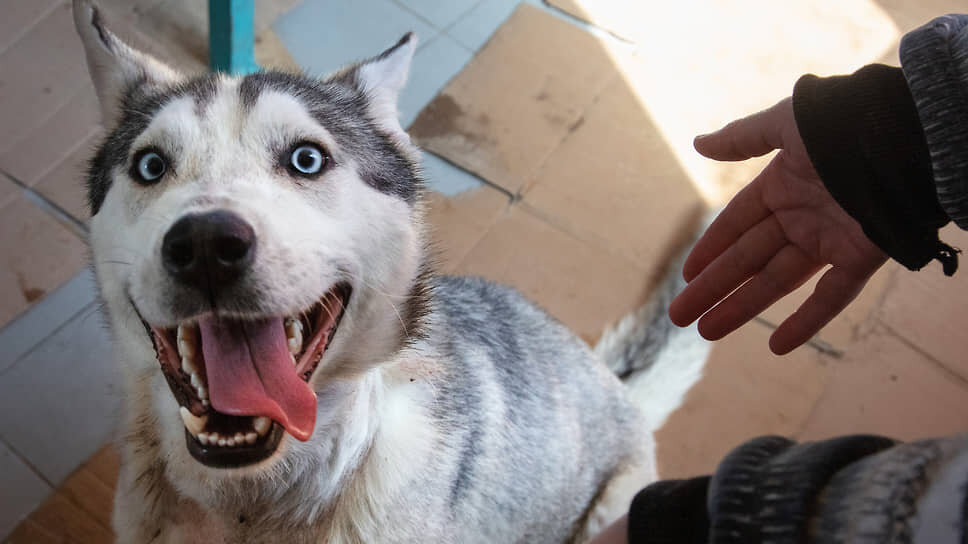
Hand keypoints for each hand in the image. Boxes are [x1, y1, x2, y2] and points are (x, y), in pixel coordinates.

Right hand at [669, 98, 887, 354]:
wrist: (906, 135)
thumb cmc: (845, 121)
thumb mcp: (785, 124)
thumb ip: (743, 139)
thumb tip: (698, 144)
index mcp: (782, 186)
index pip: (736, 225)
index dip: (710, 250)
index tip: (686, 277)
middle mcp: (802, 217)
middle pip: (747, 260)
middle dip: (713, 289)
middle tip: (679, 317)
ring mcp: (830, 240)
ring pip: (777, 282)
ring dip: (742, 308)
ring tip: (707, 332)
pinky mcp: (861, 258)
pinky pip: (830, 296)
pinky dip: (806, 322)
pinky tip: (776, 347)